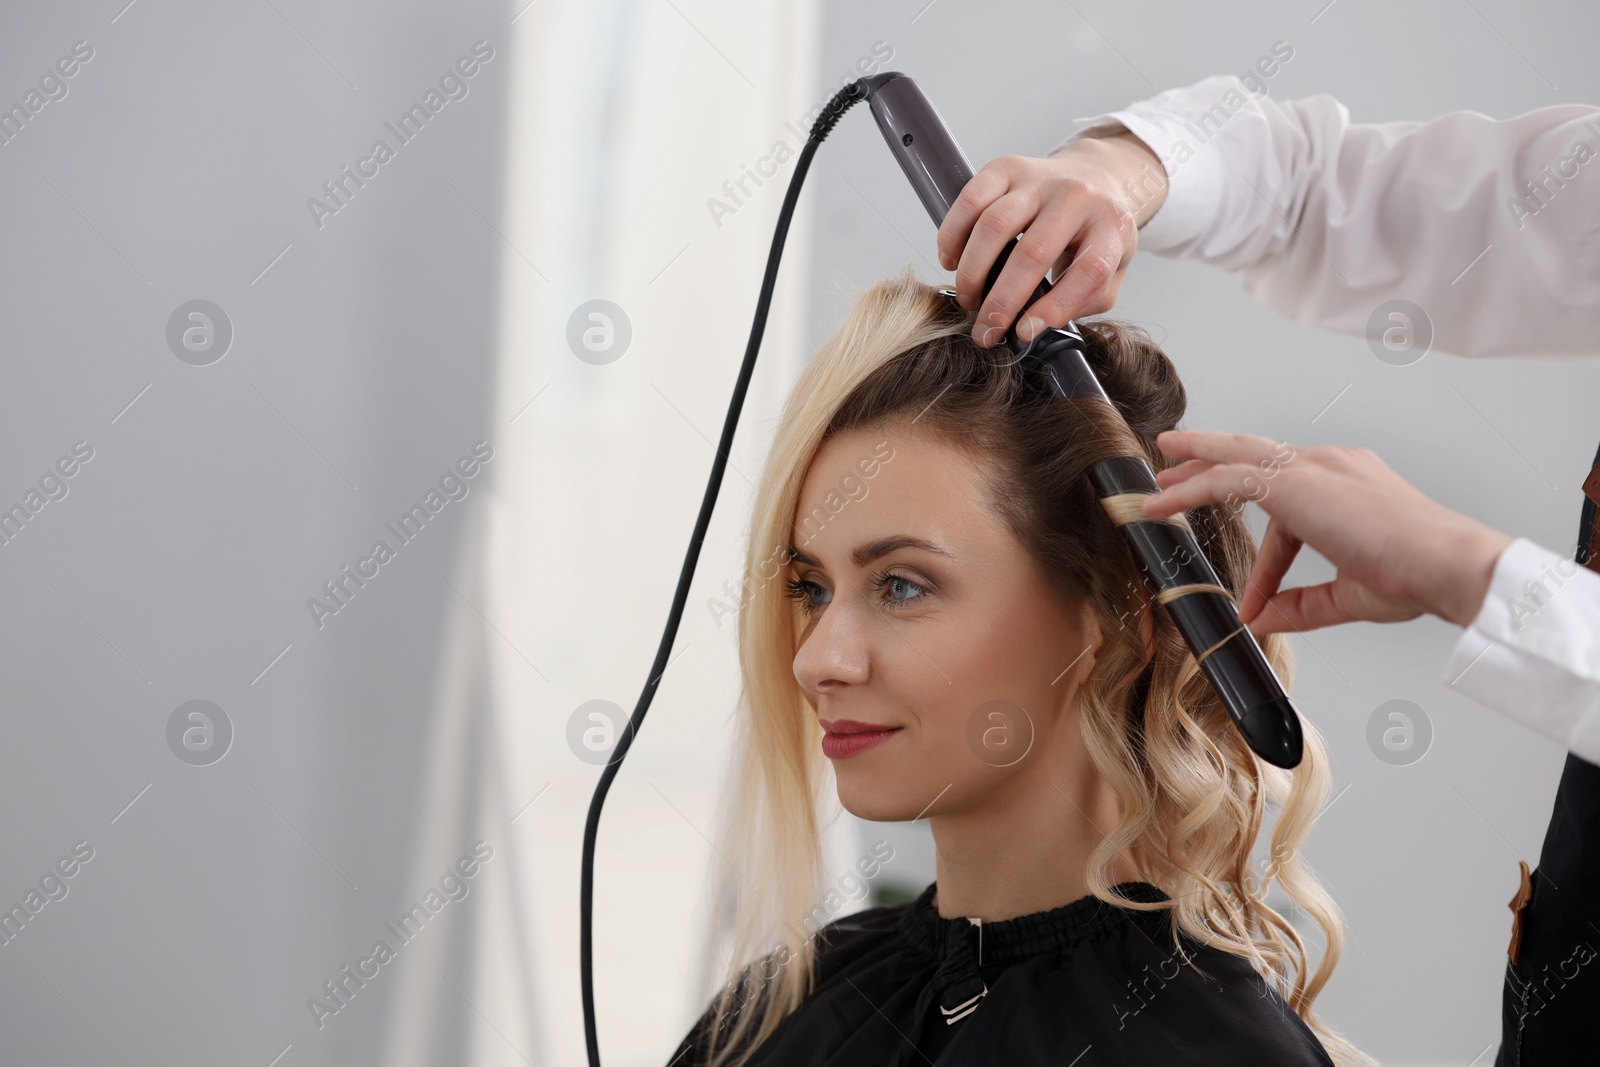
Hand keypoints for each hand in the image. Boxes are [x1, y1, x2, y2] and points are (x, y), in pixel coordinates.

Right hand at [935, 131, 1167, 347]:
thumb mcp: (1111, 271)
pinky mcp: (1007, 168)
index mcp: (1112, 226)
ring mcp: (1040, 179)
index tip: (1025, 333)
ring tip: (969, 298)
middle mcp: (1078, 197)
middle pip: (1033, 252)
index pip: (1089, 270)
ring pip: (995, 225)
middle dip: (1002, 301)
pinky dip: (953, 234)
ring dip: (972, 271)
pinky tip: (951, 260)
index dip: (1056, 307)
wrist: (1095, 176)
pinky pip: (971, 199)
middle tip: (985, 331)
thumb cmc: (1097, 233)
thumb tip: (1034, 328)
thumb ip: (1083, 302)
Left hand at [1140, 430, 1514, 633]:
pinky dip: (1189, 489)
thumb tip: (1260, 621)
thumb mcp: (1347, 596)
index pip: (1292, 511)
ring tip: (1160, 466)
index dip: (1270, 561)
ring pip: (1236, 456)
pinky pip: (1226, 479)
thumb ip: (1300, 607)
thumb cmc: (1417, 577)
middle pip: (1257, 457)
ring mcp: (1312, 468)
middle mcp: (1331, 465)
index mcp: (1351, 484)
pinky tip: (1161, 501)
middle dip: (1214, 460)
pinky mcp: (1292, 482)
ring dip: (1194, 461)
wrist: (1446, 564)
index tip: (1255, 597)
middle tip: (1178, 463)